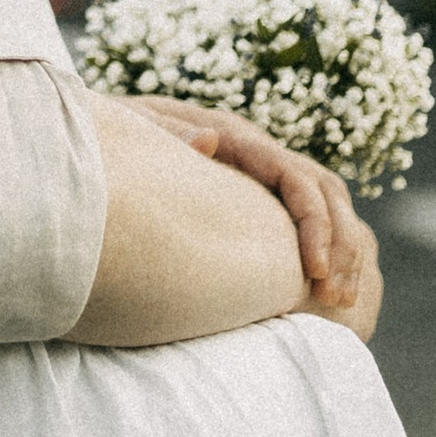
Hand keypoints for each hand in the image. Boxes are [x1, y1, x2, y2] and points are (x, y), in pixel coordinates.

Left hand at [131, 102, 378, 321]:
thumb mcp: (132, 135)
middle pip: (323, 191)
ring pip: (325, 203)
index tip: (313, 272)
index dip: (313, 224)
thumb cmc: (109, 145)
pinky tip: (322, 289)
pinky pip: (305, 217)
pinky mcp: (253, 191)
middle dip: (339, 244)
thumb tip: (210, 141)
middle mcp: (256, 150)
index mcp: (232, 137)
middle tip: (337, 299)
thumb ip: (167, 135)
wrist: (95, 140)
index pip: (295, 178)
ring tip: (340, 301)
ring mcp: (258, 170)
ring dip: (340, 251)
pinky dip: (323, 249)